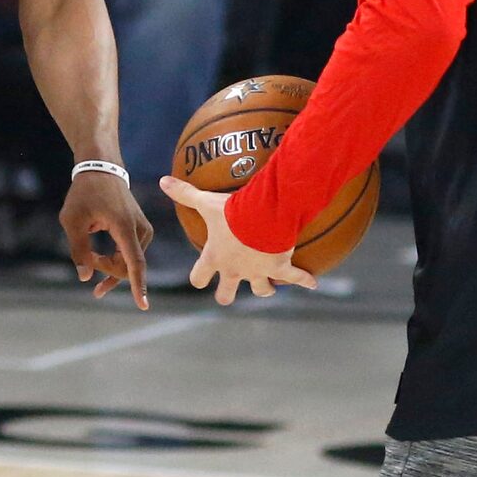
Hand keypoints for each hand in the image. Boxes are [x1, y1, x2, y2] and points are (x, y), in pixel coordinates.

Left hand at [61, 169, 151, 308]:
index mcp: (125, 226)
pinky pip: (130, 255)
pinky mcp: (142, 231)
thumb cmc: (84, 193)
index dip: (137, 286)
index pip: (134, 263)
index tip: (143, 306)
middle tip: (85, 258)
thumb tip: (85, 278)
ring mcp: (144, 230)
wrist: (102, 169)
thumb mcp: (72, 220)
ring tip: (89, 255)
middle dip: (105, 269)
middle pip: (126, 266)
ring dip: (108, 265)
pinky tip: (98, 258)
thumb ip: (78, 250)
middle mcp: (141, 230)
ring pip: (128, 263)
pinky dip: (114, 259)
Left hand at [161, 176, 316, 304]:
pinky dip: (305, 281)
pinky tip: (313, 283)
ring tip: (269, 286)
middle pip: (226, 295)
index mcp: (216, 257)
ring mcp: (259, 272)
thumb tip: (163, 180)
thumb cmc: (233, 210)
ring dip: (265, 288)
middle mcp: (236, 270)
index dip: (199, 278)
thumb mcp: (207, 201)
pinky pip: (296, 277)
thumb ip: (185, 193)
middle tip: (228, 292)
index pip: (199, 278)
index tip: (200, 278)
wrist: (264, 214)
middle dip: (226, 294)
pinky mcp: (281, 267)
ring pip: (261, 290)